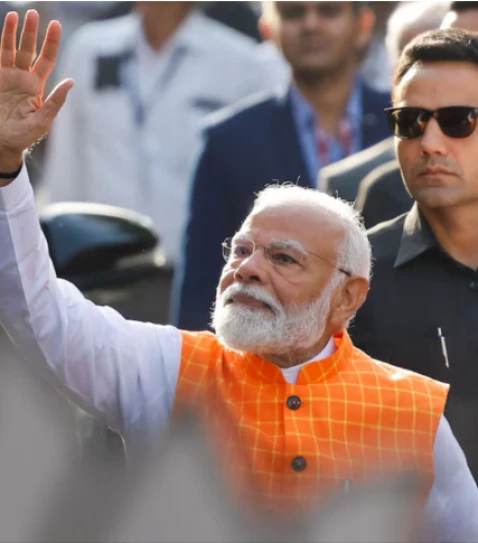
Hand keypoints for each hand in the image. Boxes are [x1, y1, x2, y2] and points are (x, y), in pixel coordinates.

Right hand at [0, 10, 73, 172]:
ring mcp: (7, 76)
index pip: (47, 60)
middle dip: (33, 32)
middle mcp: (23, 78)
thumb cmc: (23, 135)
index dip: (51, 44)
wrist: (1, 142)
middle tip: (36, 14)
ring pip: (12, 49)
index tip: (56, 26)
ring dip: (15, 33)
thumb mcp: (43, 121)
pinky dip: (2, 42)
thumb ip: (56, 101)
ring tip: (19, 15)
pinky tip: (5, 27)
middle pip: (30, 50)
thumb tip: (71, 81)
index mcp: (37, 87)